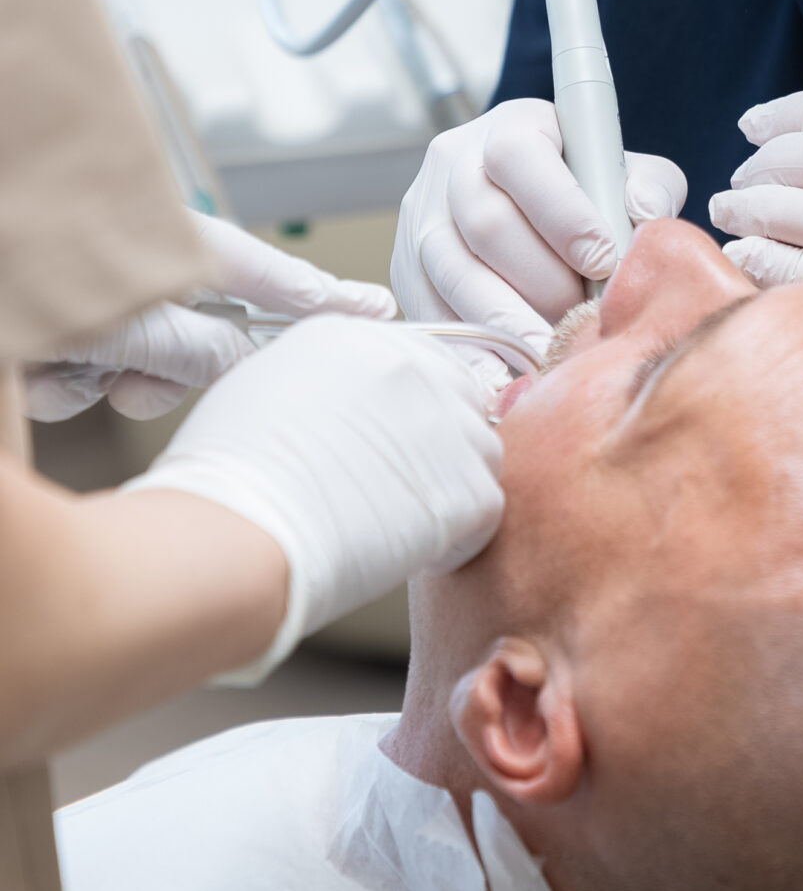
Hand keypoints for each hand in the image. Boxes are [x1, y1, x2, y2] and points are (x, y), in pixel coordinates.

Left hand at [26, 214, 395, 421]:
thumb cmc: (37, 264)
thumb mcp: (132, 319)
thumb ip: (197, 347)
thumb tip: (237, 360)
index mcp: (178, 247)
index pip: (274, 279)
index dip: (326, 300)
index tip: (376, 310)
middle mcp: (147, 270)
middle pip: (199, 343)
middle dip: (159, 375)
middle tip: (132, 378)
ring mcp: (103, 300)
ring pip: (134, 371)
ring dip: (96, 382)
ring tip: (59, 361)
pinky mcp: (59, 327)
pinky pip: (82, 379)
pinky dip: (58, 383)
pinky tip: (31, 365)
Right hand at [122, 315, 504, 681]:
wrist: (235, 534)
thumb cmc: (226, 483)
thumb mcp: (260, 392)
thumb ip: (319, 383)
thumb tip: (341, 407)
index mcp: (353, 338)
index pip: (418, 359)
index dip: (413, 409)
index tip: (400, 443)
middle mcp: (409, 366)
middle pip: (459, 398)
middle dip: (441, 443)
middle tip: (401, 488)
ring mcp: (444, 423)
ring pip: (480, 453)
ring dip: (451, 489)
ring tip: (397, 523)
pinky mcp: (467, 486)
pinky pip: (486, 511)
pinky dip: (456, 540)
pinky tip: (408, 552)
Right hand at [392, 99, 685, 354]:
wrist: (532, 208)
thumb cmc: (587, 189)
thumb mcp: (624, 172)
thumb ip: (648, 187)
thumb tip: (645, 213)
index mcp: (509, 126)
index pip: (518, 156)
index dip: (561, 212)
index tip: (603, 260)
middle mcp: (452, 165)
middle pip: (485, 223)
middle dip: (542, 281)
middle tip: (583, 317)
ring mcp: (422, 217)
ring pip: (455, 272)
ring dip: (509, 320)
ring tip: (554, 349)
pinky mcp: (406, 269)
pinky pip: (433, 312)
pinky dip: (475, 348)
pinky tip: (512, 369)